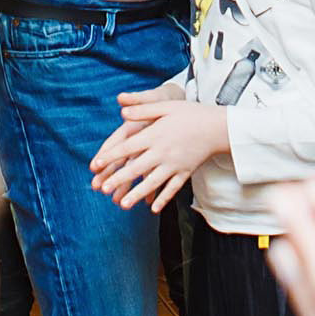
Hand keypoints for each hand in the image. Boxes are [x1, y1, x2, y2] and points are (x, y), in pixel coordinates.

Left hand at [90, 91, 228, 212]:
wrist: (218, 126)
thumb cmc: (190, 113)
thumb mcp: (165, 106)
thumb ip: (143, 109)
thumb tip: (121, 111)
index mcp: (155, 134)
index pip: (128, 147)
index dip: (111, 156)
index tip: (96, 165)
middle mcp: (163, 152)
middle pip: (137, 168)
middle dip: (119, 180)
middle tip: (103, 190)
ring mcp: (175, 164)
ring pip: (153, 182)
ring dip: (137, 194)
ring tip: (123, 205)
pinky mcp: (186, 172)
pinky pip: (173, 188)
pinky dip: (163, 199)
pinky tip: (153, 209)